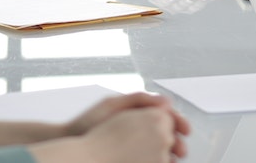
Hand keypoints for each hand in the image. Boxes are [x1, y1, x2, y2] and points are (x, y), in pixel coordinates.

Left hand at [70, 93, 187, 162]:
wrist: (70, 142)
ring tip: (173, 161)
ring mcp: (135, 144)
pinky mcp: (131, 157)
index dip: (178, 122)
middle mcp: (139, 128)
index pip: (166, 116)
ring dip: (170, 155)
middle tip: (181, 150)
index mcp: (138, 113)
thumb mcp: (112, 106)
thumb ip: (139, 100)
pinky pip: (149, 160)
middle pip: (167, 134)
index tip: (186, 130)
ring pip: (160, 150)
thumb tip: (167, 101)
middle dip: (177, 141)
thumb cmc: (88, 123)